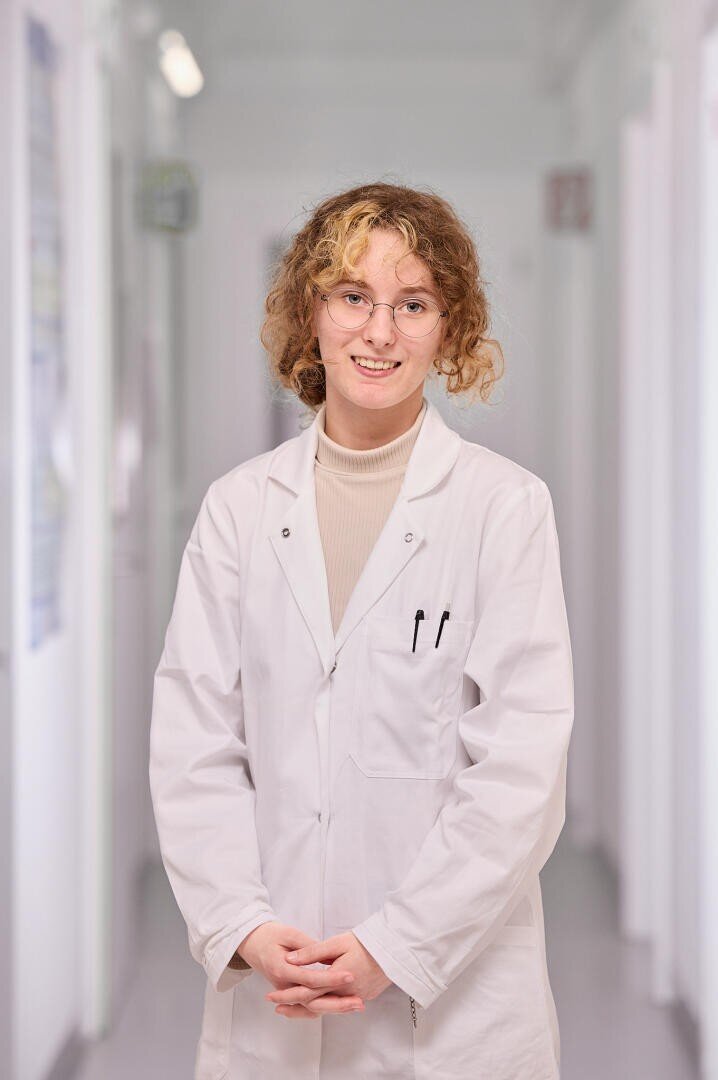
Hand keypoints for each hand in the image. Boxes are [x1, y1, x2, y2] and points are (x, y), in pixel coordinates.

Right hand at [237, 922, 364, 1018]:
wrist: (252, 944)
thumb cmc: (270, 935)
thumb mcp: (288, 933)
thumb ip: (307, 946)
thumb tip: (325, 956)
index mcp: (282, 969)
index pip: (310, 978)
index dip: (331, 978)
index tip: (350, 975)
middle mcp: (283, 985)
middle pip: (312, 1000)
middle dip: (338, 1002)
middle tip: (359, 1001)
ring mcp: (286, 991)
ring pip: (311, 1006)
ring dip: (334, 1008)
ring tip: (356, 1005)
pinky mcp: (290, 992)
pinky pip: (307, 1005)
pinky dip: (324, 1007)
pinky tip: (342, 1007)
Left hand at [268, 931, 391, 1018]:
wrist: (395, 950)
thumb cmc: (366, 942)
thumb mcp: (338, 942)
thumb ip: (313, 952)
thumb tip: (290, 959)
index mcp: (338, 980)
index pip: (307, 992)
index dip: (288, 994)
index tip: (272, 995)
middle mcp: (346, 994)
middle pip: (314, 1005)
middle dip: (293, 1006)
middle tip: (276, 1005)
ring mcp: (356, 998)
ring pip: (326, 1008)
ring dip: (306, 1009)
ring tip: (289, 1008)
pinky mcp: (364, 996)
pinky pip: (338, 1006)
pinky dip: (324, 1006)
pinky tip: (316, 1002)